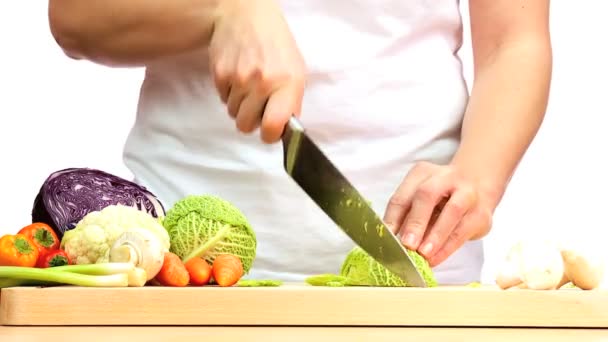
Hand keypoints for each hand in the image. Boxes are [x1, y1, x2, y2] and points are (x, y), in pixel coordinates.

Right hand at [209, 0, 306, 142]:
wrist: (246, 15)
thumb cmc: (276, 45)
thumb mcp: (296, 71)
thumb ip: (291, 102)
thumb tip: (283, 130)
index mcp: (288, 83)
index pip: (273, 126)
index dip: (270, 135)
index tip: (270, 131)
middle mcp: (263, 82)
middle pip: (246, 125)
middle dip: (251, 120)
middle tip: (258, 106)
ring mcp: (239, 78)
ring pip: (233, 113)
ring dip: (240, 105)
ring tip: (248, 85)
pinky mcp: (220, 73)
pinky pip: (222, 99)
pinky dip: (229, 92)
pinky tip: (237, 75)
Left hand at [383, 162, 494, 266]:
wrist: (477, 187)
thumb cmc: (440, 198)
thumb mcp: (419, 202)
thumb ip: (406, 217)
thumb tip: (392, 242)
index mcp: (422, 173)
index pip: (403, 195)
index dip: (393, 218)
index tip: (386, 238)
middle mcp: (445, 177)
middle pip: (427, 195)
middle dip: (416, 221)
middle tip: (407, 244)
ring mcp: (467, 192)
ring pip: (452, 210)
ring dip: (436, 234)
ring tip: (424, 254)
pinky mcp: (481, 212)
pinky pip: (464, 229)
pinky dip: (448, 246)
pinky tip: (436, 258)